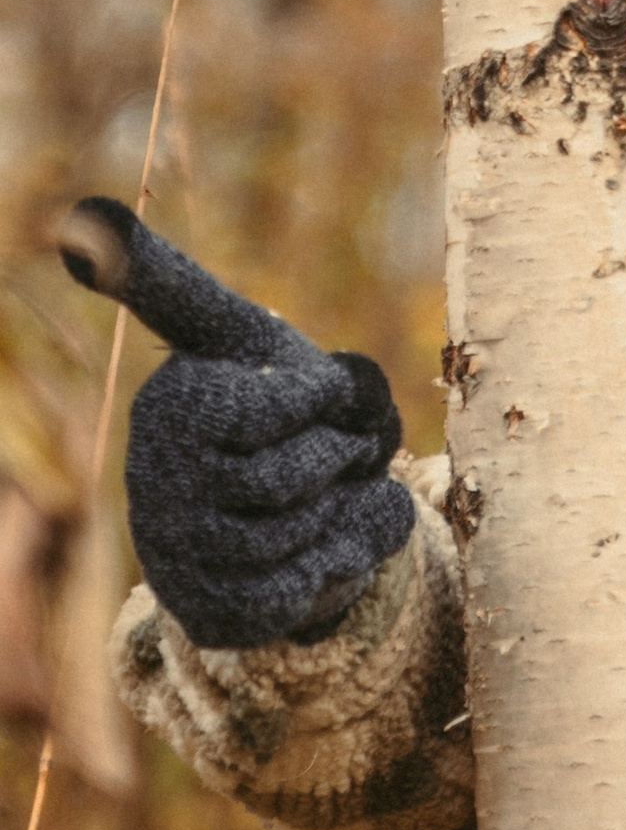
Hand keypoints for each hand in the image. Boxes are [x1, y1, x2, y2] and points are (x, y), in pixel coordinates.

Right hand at [59, 198, 413, 651]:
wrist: (293, 503)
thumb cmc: (273, 401)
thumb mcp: (239, 333)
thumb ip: (165, 278)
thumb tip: (80, 218)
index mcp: (170, 405)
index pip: (279, 407)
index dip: (325, 397)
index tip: (320, 389)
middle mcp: (157, 483)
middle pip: (297, 476)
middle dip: (340, 456)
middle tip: (332, 446)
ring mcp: (179, 554)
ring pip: (299, 538)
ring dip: (341, 510)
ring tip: (326, 492)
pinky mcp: (208, 611)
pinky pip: (297, 593)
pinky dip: (336, 563)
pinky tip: (322, 546)